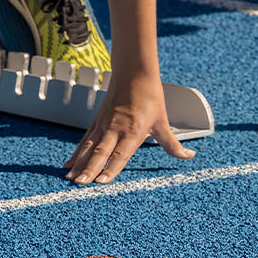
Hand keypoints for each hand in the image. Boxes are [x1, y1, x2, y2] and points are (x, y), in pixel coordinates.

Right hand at [65, 71, 195, 184]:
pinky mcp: (97, 122)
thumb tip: (189, 156)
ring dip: (78, 163)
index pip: (120, 154)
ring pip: (88, 147)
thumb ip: (172, 144)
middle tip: (79, 183)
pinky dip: (76, 153)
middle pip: (100, 152)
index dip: (110, 168)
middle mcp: (115, 129)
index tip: (101, 181)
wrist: (133, 73)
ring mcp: (103, 125)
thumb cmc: (149, 96)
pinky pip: (85, 140)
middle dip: (88, 169)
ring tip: (69, 178)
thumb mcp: (162, 122)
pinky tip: (69, 164)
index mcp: (132, 131)